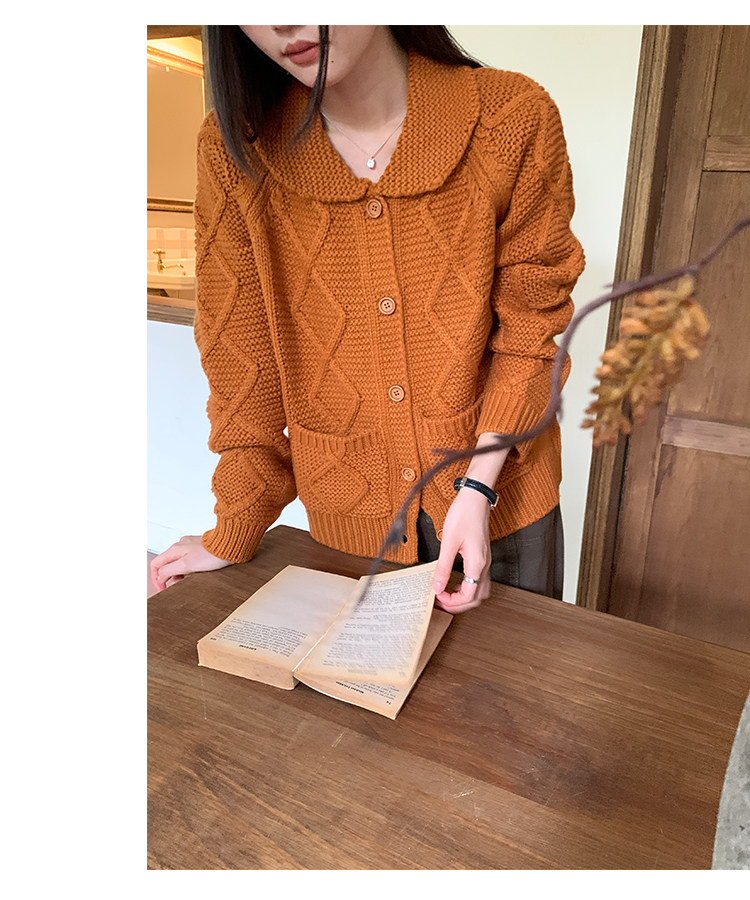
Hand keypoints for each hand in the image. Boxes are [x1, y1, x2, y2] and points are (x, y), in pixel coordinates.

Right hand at [150, 535, 230, 591]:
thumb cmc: (211, 554)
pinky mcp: (199, 549)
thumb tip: (160, 576)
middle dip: (170, 578)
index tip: (163, 588)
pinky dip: (189, 569)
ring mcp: (190, 547)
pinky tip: (197, 574)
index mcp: (174, 549)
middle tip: (179, 586)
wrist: (230, 545)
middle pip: (167, 564)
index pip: (156, 564)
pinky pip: (188, 561)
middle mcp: (180, 546)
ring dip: (180, 574)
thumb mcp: (186, 565)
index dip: (156, 578)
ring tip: (190, 581)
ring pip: (178, 563)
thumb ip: (169, 570)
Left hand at [433, 488, 491, 612]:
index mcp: (477, 563)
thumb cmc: (464, 514)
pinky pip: (478, 580)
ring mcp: (485, 561)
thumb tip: (437, 587)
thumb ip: (443, 567)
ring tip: (446, 594)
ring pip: (480, 590)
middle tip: (440, 601)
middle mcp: (484, 565)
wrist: (476, 497)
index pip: (468, 596)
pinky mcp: (482, 556)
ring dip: (464, 597)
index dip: (452, 601)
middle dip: (458, 604)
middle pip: (476, 598)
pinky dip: (467, 587)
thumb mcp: (448, 542)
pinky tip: (454, 583)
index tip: (437, 595)